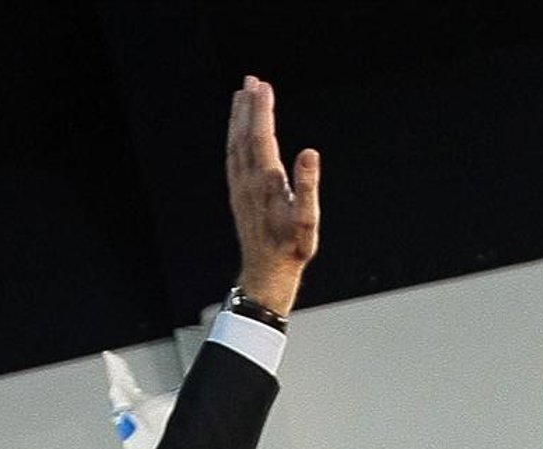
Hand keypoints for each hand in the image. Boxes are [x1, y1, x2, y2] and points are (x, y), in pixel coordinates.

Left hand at [227, 75, 319, 317]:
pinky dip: (234, 138)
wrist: (266, 275)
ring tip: (241, 95)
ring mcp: (240, 190)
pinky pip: (233, 160)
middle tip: (251, 80)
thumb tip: (309, 154)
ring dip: (238, 119)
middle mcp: (248, 183)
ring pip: (235, 146)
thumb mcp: (307, 221)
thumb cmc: (291, 249)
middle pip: (245, 136)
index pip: (262, 137)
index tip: (263, 85)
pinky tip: (237, 131)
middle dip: (248, 107)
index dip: (262, 110)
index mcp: (266, 184)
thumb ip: (308, 186)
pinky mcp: (238, 197)